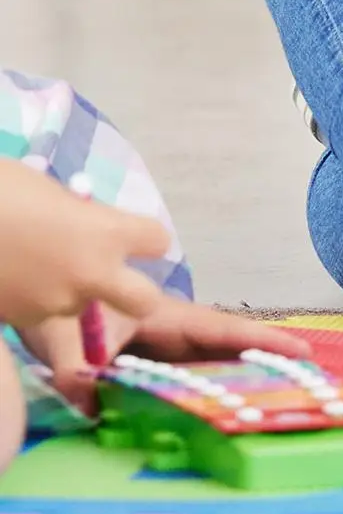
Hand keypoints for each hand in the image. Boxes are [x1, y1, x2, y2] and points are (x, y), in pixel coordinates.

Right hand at [0, 159, 167, 330]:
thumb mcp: (48, 192)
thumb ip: (79, 215)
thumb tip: (86, 223)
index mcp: (105, 232)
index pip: (156, 241)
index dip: (144, 237)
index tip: (128, 232)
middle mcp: (91, 274)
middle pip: (145, 301)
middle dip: (136, 293)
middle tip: (111, 276)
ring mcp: (55, 303)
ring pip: (81, 306)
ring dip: (68, 291)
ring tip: (33, 264)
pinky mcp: (20, 321)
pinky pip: (40, 312)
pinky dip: (31, 299)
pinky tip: (9, 276)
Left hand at [20, 297, 307, 413]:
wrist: (52, 294)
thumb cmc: (66, 307)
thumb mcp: (68, 335)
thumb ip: (78, 368)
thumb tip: (86, 398)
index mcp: (165, 317)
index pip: (223, 330)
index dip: (262, 341)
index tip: (302, 351)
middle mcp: (174, 331)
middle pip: (229, 349)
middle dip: (268, 363)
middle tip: (310, 382)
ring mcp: (167, 346)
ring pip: (213, 363)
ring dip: (245, 378)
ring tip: (285, 397)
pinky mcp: (155, 361)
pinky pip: (192, 375)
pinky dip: (214, 389)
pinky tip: (230, 408)